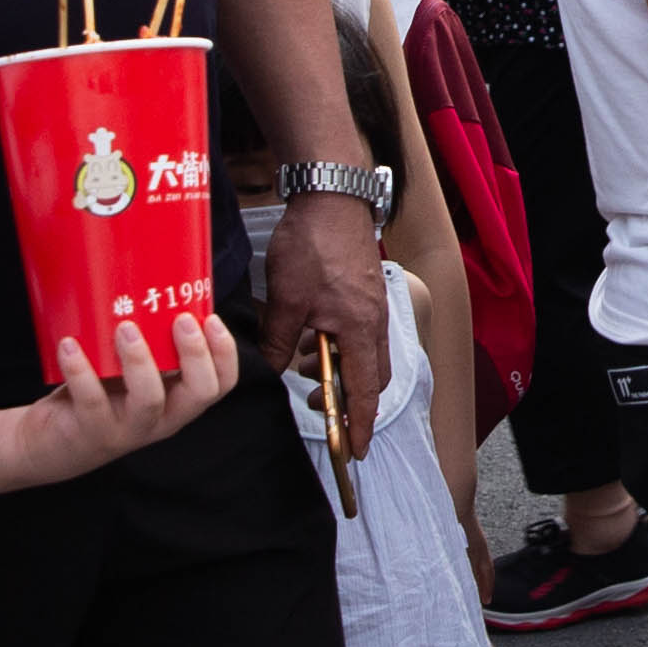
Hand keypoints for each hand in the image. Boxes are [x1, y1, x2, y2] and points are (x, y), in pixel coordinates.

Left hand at [22, 308, 242, 484]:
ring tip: (125, 328)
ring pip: (149, 399)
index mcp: (176, 401)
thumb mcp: (129, 373)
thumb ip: (146, 342)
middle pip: (200, 393)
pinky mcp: (91, 431)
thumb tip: (148, 275)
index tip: (211, 318)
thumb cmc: (96, 396)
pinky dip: (81, 370)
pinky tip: (70, 345)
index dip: (224, 353)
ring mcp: (128, 428)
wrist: (50, 444)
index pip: (220, 384)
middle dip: (196, 355)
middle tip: (181, 320)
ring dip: (141, 360)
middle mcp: (160, 419)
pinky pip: (91, 401)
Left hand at [261, 188, 390, 434]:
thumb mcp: (285, 299)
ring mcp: (373, 304)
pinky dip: (340, 343)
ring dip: (340, 367)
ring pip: (364, 353)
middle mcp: (375, 321)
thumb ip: (279, 341)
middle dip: (350, 399)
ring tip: (307, 364)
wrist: (332, 195)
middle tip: (322, 407)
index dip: (359, 424)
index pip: (364, 392)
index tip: (356, 450)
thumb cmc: (312, 244)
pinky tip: (312, 332)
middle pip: (372, 377)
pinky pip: (359, 330)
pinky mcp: (366, 290)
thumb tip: (272, 371)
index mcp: (359, 330)